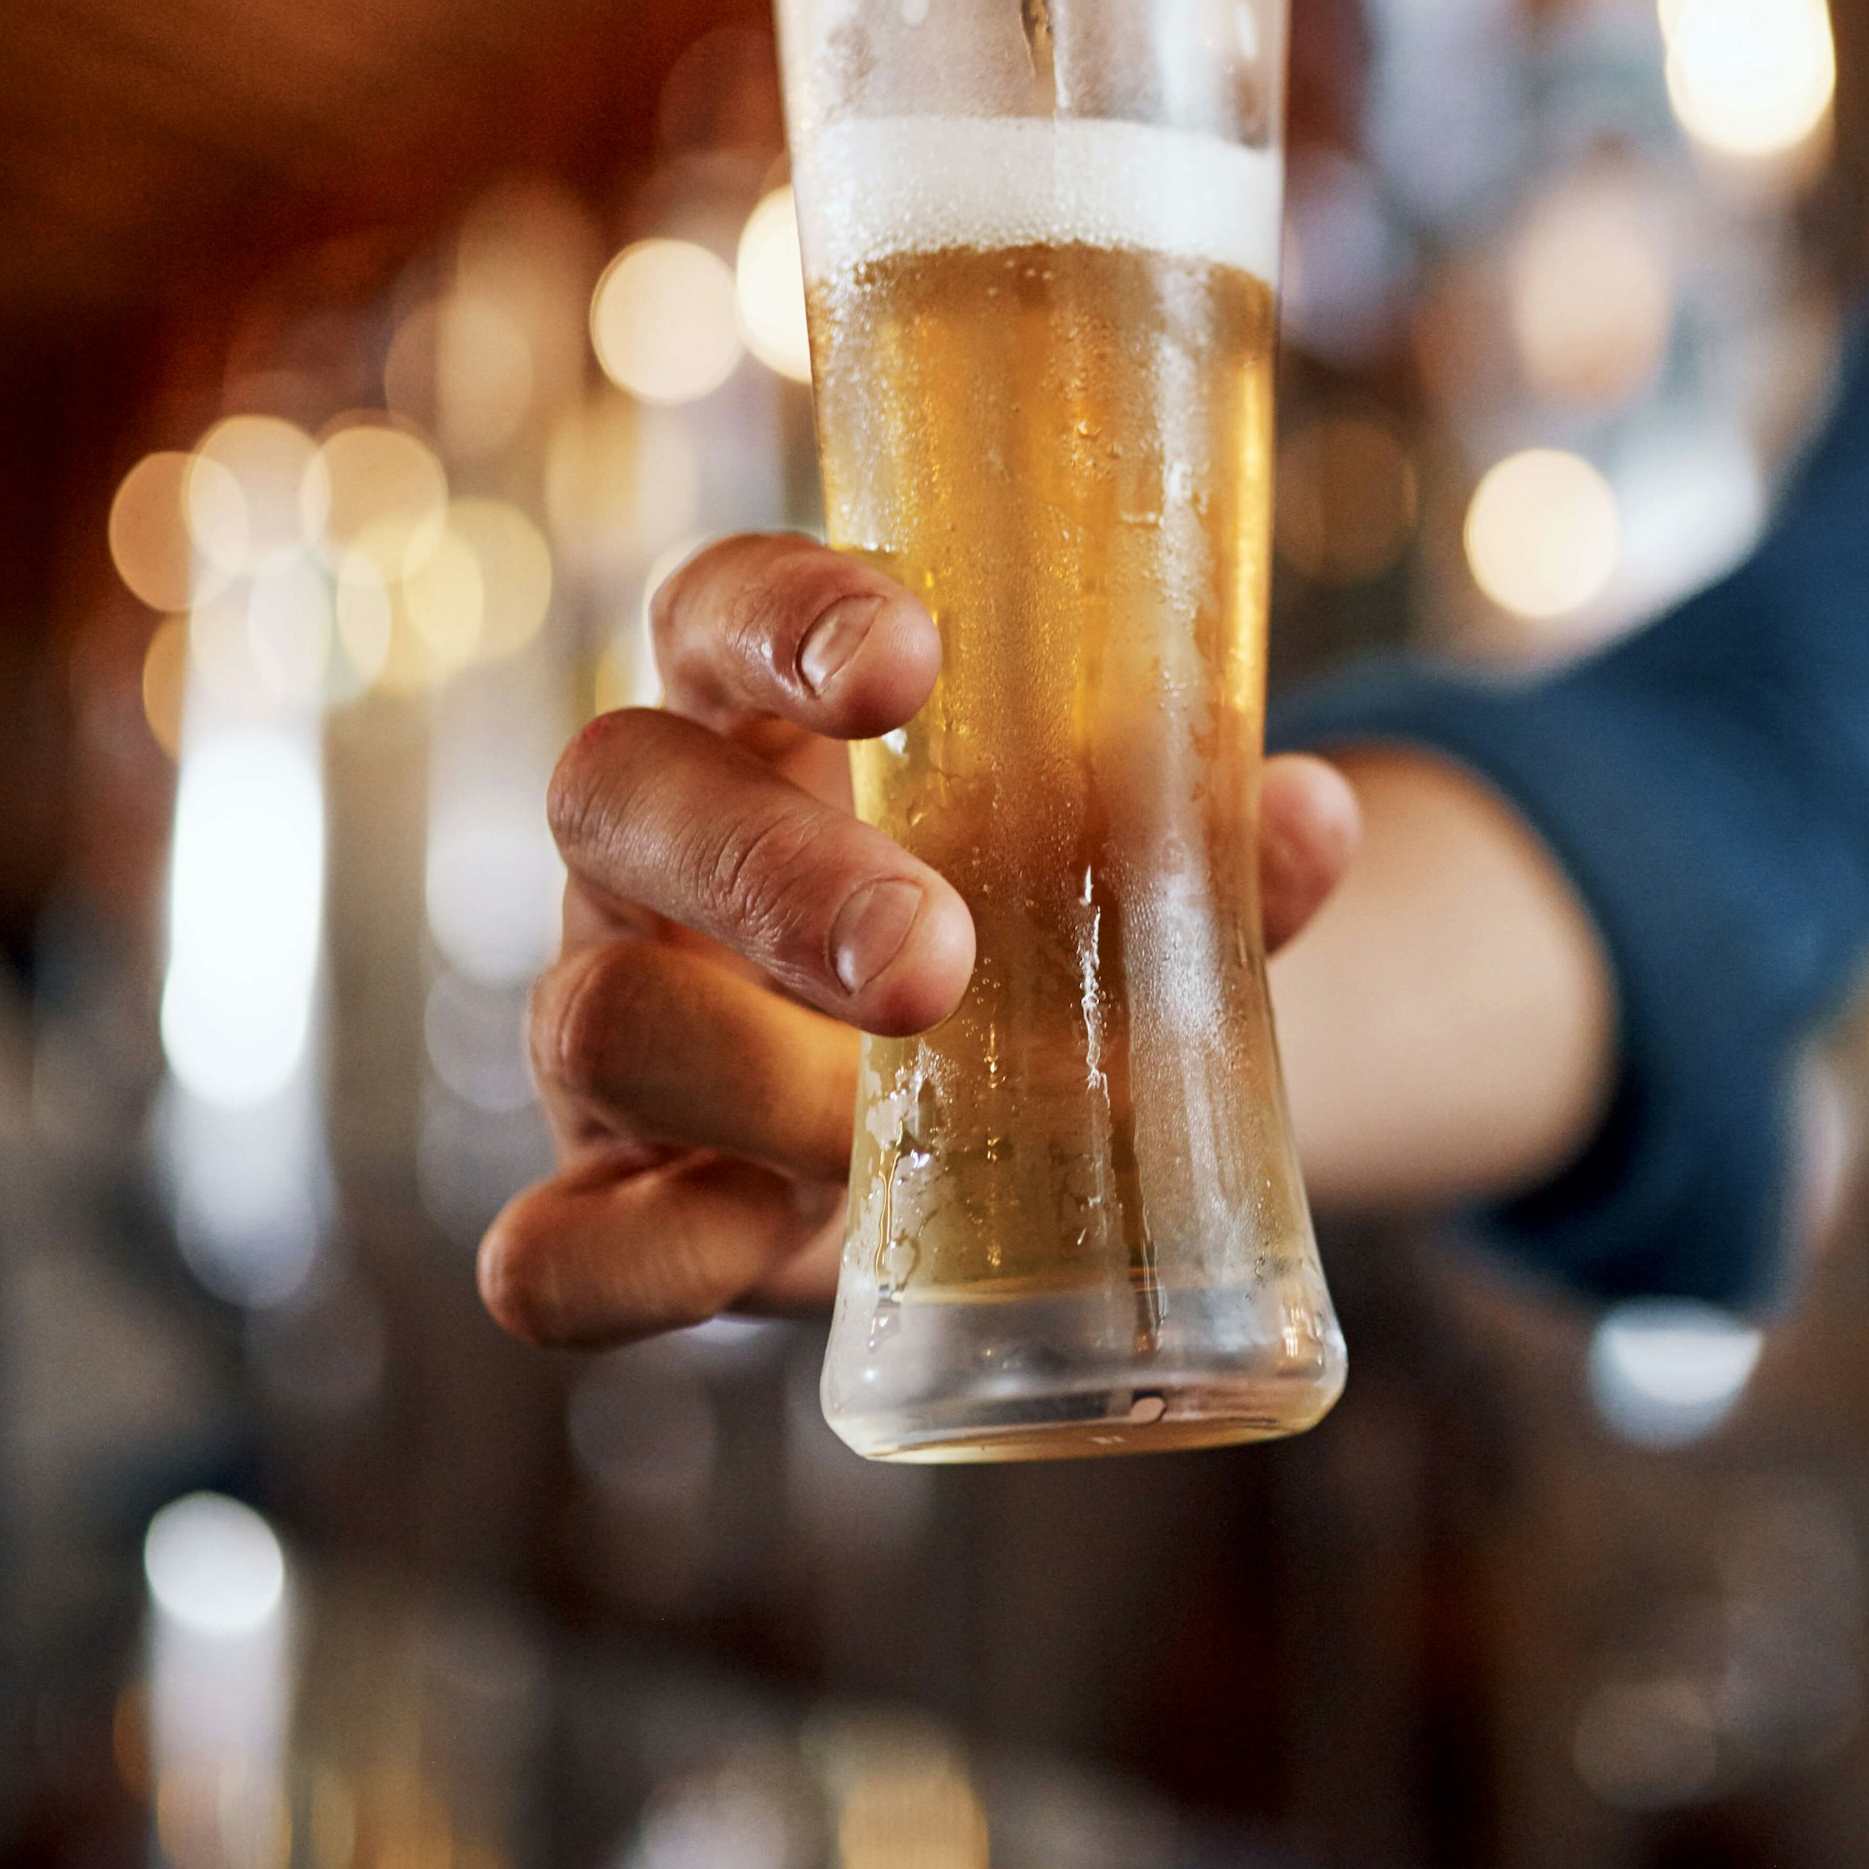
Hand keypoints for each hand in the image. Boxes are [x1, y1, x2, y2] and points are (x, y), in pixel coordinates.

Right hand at [476, 533, 1363, 1350]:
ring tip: (885, 1124)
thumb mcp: (1131, 883)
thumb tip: (1317, 812)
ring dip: (747, 1074)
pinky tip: (757, 1239)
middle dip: (773, 874)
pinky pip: (550, 1253)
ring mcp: (612, 1025)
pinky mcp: (614, 1203)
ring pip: (591, 1013)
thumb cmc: (1041, 941)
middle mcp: (654, 853)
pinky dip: (629, 1261)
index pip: (720, 607)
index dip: (785, 616)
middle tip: (929, 958)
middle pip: (616, 790)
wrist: (1004, 1133)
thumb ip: (1219, 854)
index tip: (909, 658)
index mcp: (763, 714)